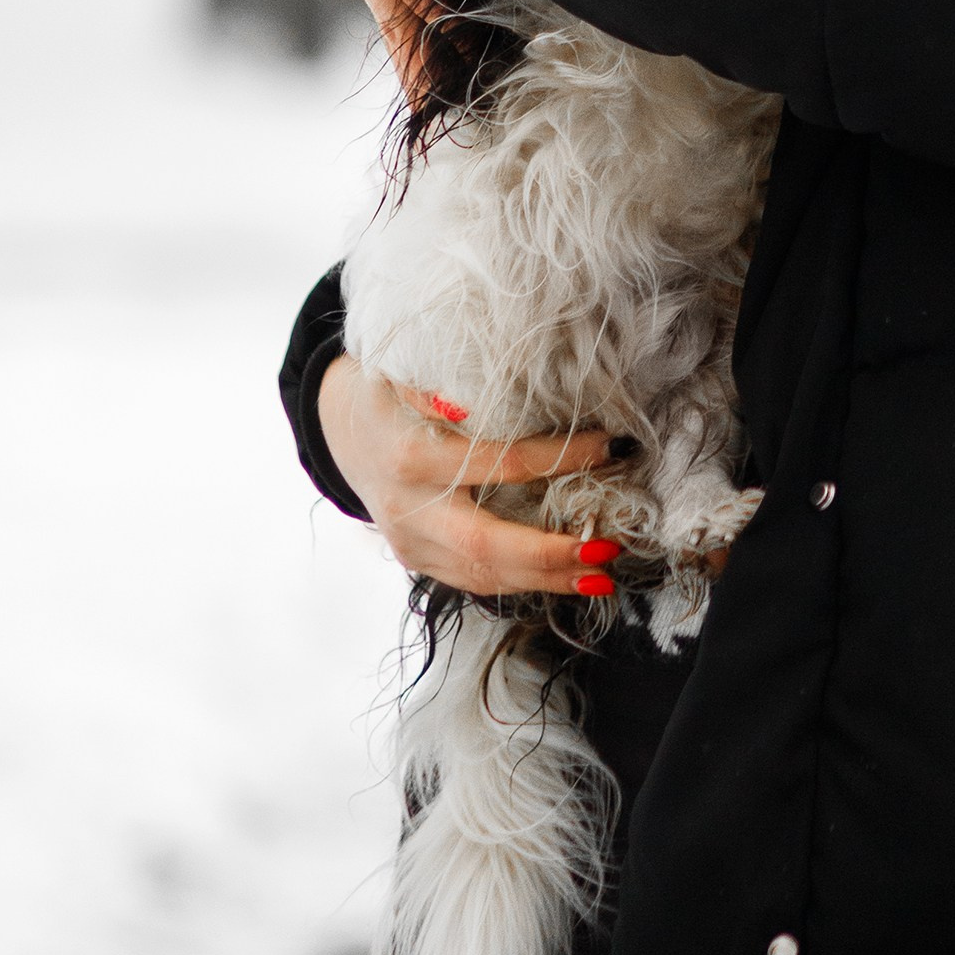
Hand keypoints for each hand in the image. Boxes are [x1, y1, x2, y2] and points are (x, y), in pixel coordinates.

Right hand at [317, 351, 620, 595]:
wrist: (341, 428)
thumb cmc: (391, 392)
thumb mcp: (409, 371)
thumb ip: (445, 383)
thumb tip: (495, 388)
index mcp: (412, 457)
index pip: (501, 464)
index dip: (561, 458)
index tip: (613, 448)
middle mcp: (408, 510)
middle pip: (485, 544)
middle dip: (549, 553)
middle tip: (606, 549)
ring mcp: (410, 543)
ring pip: (482, 575)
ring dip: (546, 579)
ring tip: (600, 575)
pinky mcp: (417, 560)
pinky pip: (473, 581)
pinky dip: (522, 583)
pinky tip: (564, 579)